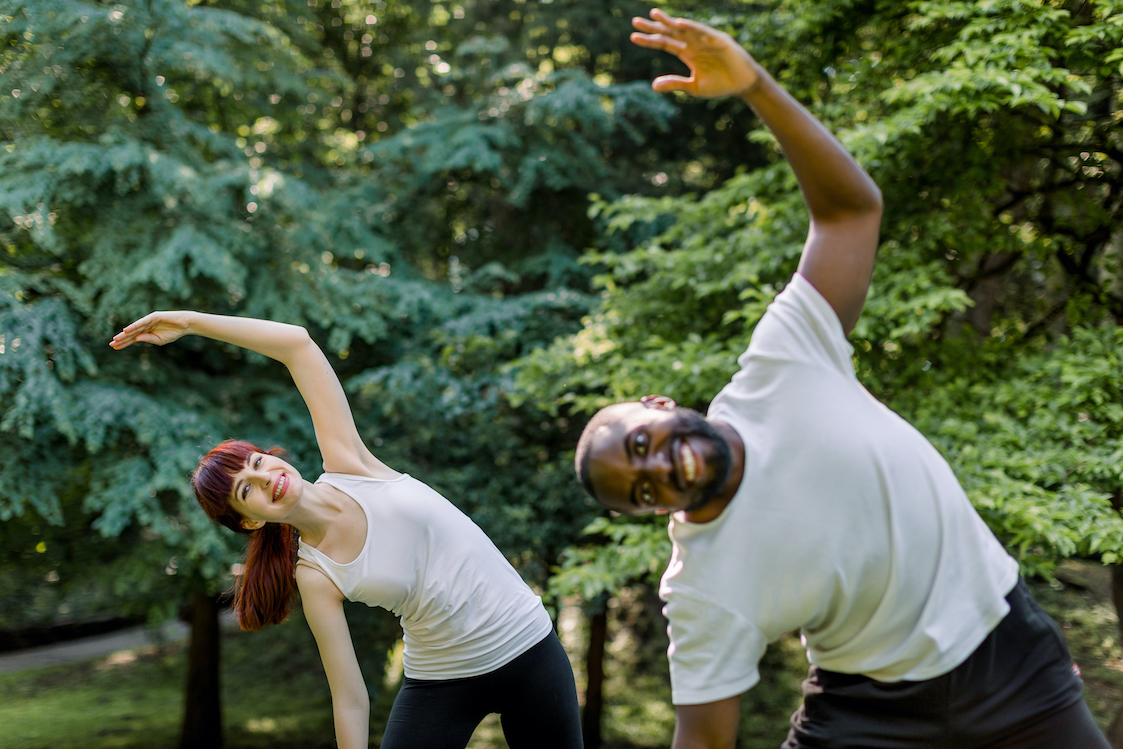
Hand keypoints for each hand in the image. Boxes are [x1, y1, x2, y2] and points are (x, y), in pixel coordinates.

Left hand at [110, 311, 192, 349]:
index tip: (115, 347)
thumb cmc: (174, 332)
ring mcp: (149, 320)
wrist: (185, 325)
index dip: (124, 343)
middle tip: (111, 344)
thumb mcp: (160, 340)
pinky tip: (126, 330)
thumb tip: (136, 339)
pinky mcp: (153, 317)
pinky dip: (134, 326)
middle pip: (131, 334)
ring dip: (125, 334)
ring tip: (116, 339)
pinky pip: (142, 322)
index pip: (133, 338)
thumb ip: (148, 339)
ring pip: (134, 328)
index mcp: (147, 332)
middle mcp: (145, 325)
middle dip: (122, 339)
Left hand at [631, 8, 760, 98]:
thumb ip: (675, 83)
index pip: (664, 43)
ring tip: (654, 15)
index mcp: (687, 53)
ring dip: (669, 22)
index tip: (633, 37)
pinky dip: (691, 27)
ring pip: (684, 28)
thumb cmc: (720, 85)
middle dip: (653, 26)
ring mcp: (705, 39)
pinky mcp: (718, 39)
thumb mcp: (693, 87)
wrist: (743, 84)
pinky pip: (702, 32)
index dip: (649, 40)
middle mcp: (693, 43)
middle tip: (635, 21)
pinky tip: (679, 24)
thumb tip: (652, 85)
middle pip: (669, 32)